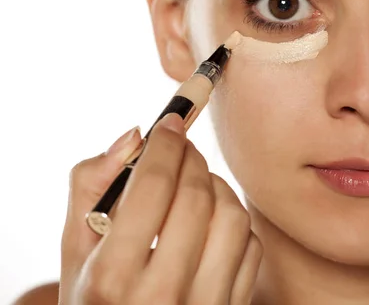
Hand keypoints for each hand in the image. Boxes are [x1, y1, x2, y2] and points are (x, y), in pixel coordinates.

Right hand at [59, 113, 261, 303]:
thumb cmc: (96, 295)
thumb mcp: (76, 247)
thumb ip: (92, 185)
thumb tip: (134, 136)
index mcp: (113, 279)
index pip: (154, 186)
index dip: (166, 143)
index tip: (171, 122)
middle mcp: (163, 296)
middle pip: (197, 197)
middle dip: (191, 158)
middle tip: (182, 146)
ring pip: (233, 218)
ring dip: (217, 186)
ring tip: (195, 183)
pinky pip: (251, 247)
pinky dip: (233, 221)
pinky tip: (211, 220)